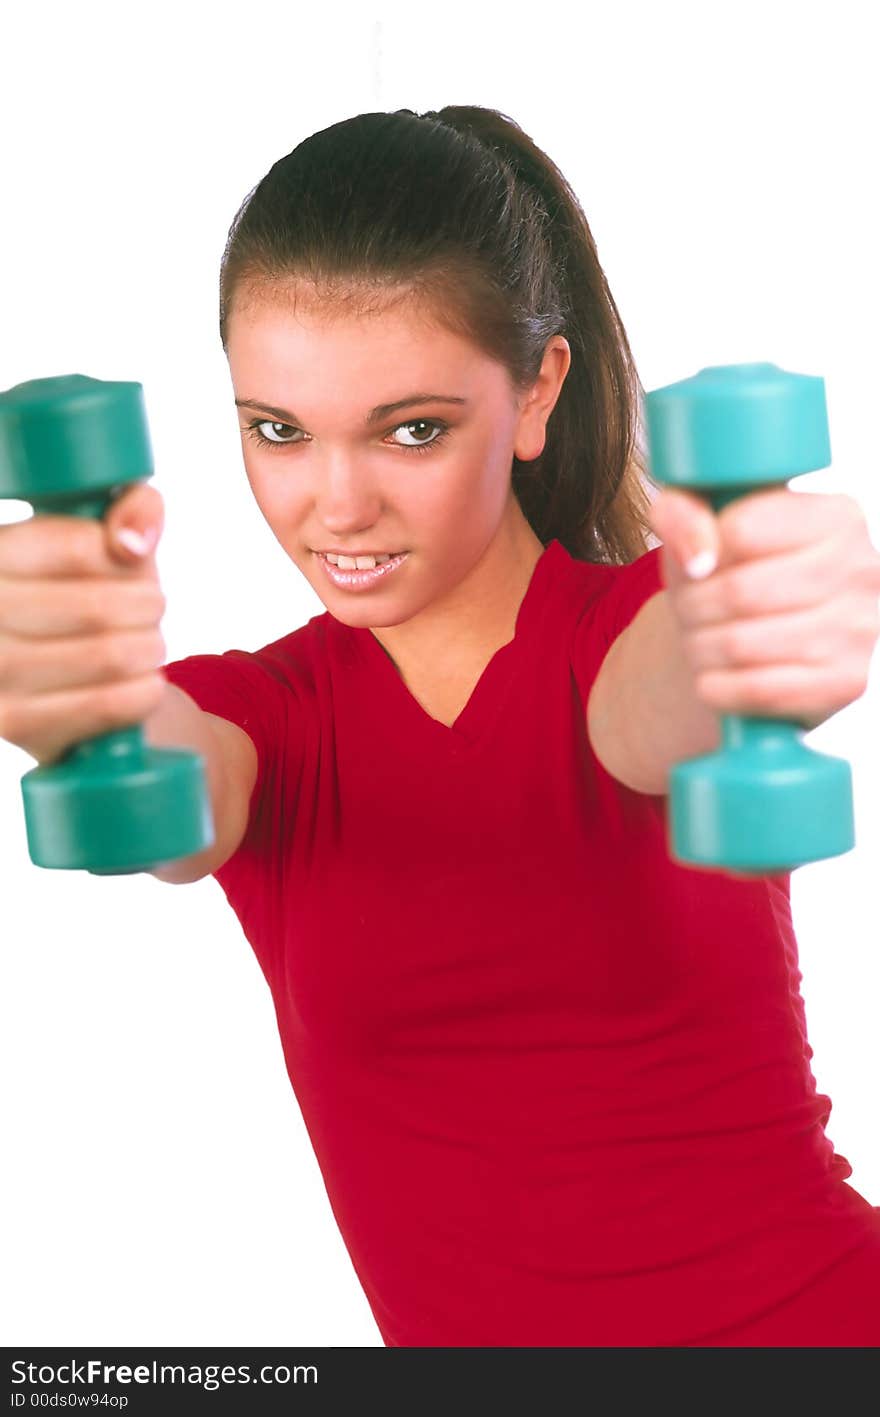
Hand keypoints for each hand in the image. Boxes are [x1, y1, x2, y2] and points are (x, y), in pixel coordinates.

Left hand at [647, 485, 879, 731]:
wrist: (768, 632)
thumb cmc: (737, 566)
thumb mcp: (703, 519)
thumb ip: (682, 512)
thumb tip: (698, 558)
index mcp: (837, 517)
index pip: (741, 532)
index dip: (699, 555)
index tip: (697, 565)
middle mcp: (863, 569)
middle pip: (739, 592)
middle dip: (693, 607)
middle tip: (688, 611)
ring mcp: (861, 630)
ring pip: (741, 645)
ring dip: (699, 648)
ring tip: (699, 640)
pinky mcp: (846, 682)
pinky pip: (756, 690)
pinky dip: (716, 686)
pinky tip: (713, 674)